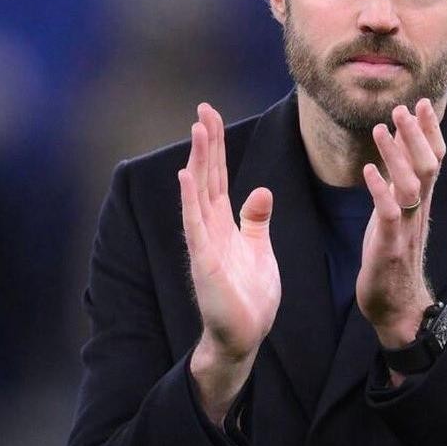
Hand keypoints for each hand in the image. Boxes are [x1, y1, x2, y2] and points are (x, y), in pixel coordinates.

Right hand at [179, 104, 279, 422]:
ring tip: (197, 130)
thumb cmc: (250, 297)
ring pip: (200, 194)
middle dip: (206, 143)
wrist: (245, 336)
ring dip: (198, 161)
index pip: (217, 177)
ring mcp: (205, 244)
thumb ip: (256, 220)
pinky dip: (190, 200)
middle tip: (203, 109)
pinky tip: (186, 176)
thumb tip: (260, 189)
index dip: (215, 147)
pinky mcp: (205, 262)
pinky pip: (195, 225)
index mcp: (223, 224)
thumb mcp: (260, 250)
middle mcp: (209, 228)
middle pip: (207, 177)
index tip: (211, 117)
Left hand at [357, 99, 445, 349]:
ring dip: (396, 155)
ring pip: (411, 185)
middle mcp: (419, 211)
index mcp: (421, 203)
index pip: (434, 159)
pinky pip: (389, 214)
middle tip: (403, 107)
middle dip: (416, 135)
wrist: (397, 306)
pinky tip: (368, 171)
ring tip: (380, 129)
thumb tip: (396, 149)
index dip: (430, 131)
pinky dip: (380, 190)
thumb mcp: (397, 214)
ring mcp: (406, 228)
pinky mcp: (390, 246)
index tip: (423, 102)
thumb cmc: (394, 257)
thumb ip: (399, 183)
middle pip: (428, 165)